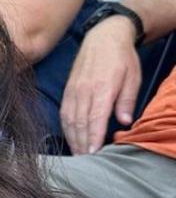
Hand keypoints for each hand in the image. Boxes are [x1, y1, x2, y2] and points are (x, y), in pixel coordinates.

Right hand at [60, 16, 139, 153]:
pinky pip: (65, 111)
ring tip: (77, 154)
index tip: (93, 153)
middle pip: (79, 122)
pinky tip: (70, 136)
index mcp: (101, 88)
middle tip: (85, 161)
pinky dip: (66, 127)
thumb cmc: (122, 58)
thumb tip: (124, 122)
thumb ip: (126, 100)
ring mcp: (73, 90)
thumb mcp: (132, 77)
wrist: (103, 37)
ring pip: (69, 119)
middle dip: (81, 143)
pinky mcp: (69, 89)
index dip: (93, 137)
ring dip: (72, 138)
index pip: (94, 117)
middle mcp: (83, 90)